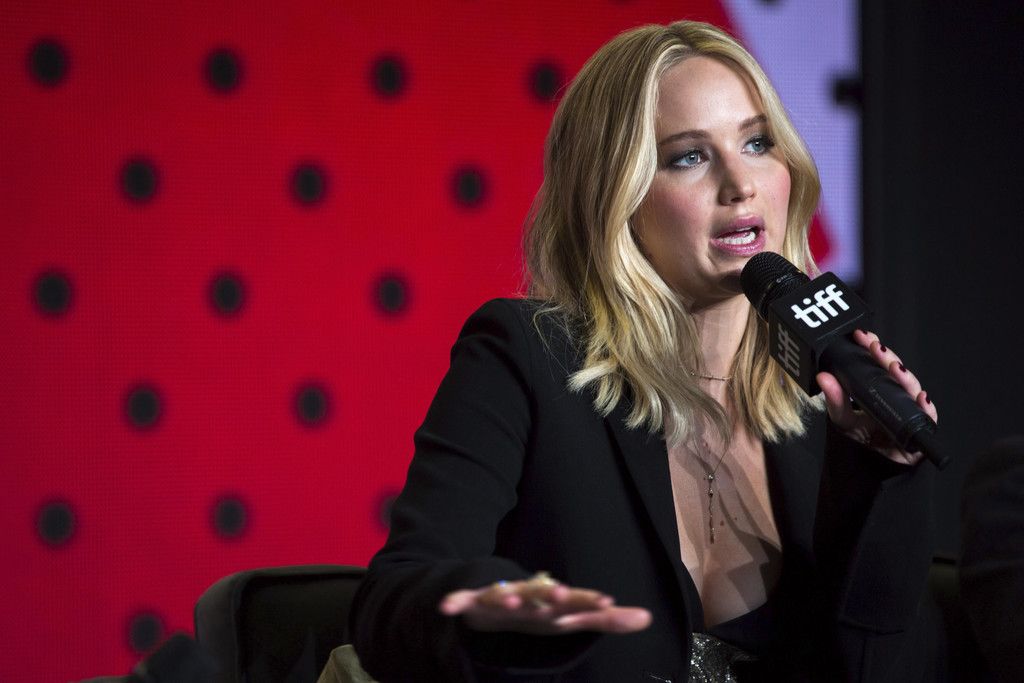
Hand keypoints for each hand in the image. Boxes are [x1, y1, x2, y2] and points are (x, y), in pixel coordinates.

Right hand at [438, 572, 651, 634]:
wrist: (491, 597)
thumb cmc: (537, 611)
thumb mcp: (570, 617)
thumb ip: (606, 620)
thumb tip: (648, 618)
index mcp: (550, 602)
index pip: (573, 602)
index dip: (588, 602)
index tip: (608, 601)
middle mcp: (527, 596)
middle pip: (539, 595)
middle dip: (548, 594)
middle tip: (560, 591)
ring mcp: (498, 597)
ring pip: (502, 595)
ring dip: (507, 594)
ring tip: (512, 594)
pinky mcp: (472, 602)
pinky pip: (462, 602)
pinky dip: (454, 602)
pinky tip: (447, 606)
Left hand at [817, 329, 937, 465]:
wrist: (870, 471)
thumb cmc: (861, 441)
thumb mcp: (843, 419)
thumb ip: (835, 400)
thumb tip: (823, 377)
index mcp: (880, 388)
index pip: (879, 364)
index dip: (874, 349)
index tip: (862, 335)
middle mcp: (897, 395)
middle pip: (896, 373)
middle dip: (887, 357)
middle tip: (875, 346)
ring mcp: (911, 410)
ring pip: (912, 389)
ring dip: (905, 377)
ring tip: (895, 368)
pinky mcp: (921, 429)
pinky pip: (927, 417)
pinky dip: (926, 406)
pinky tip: (921, 398)